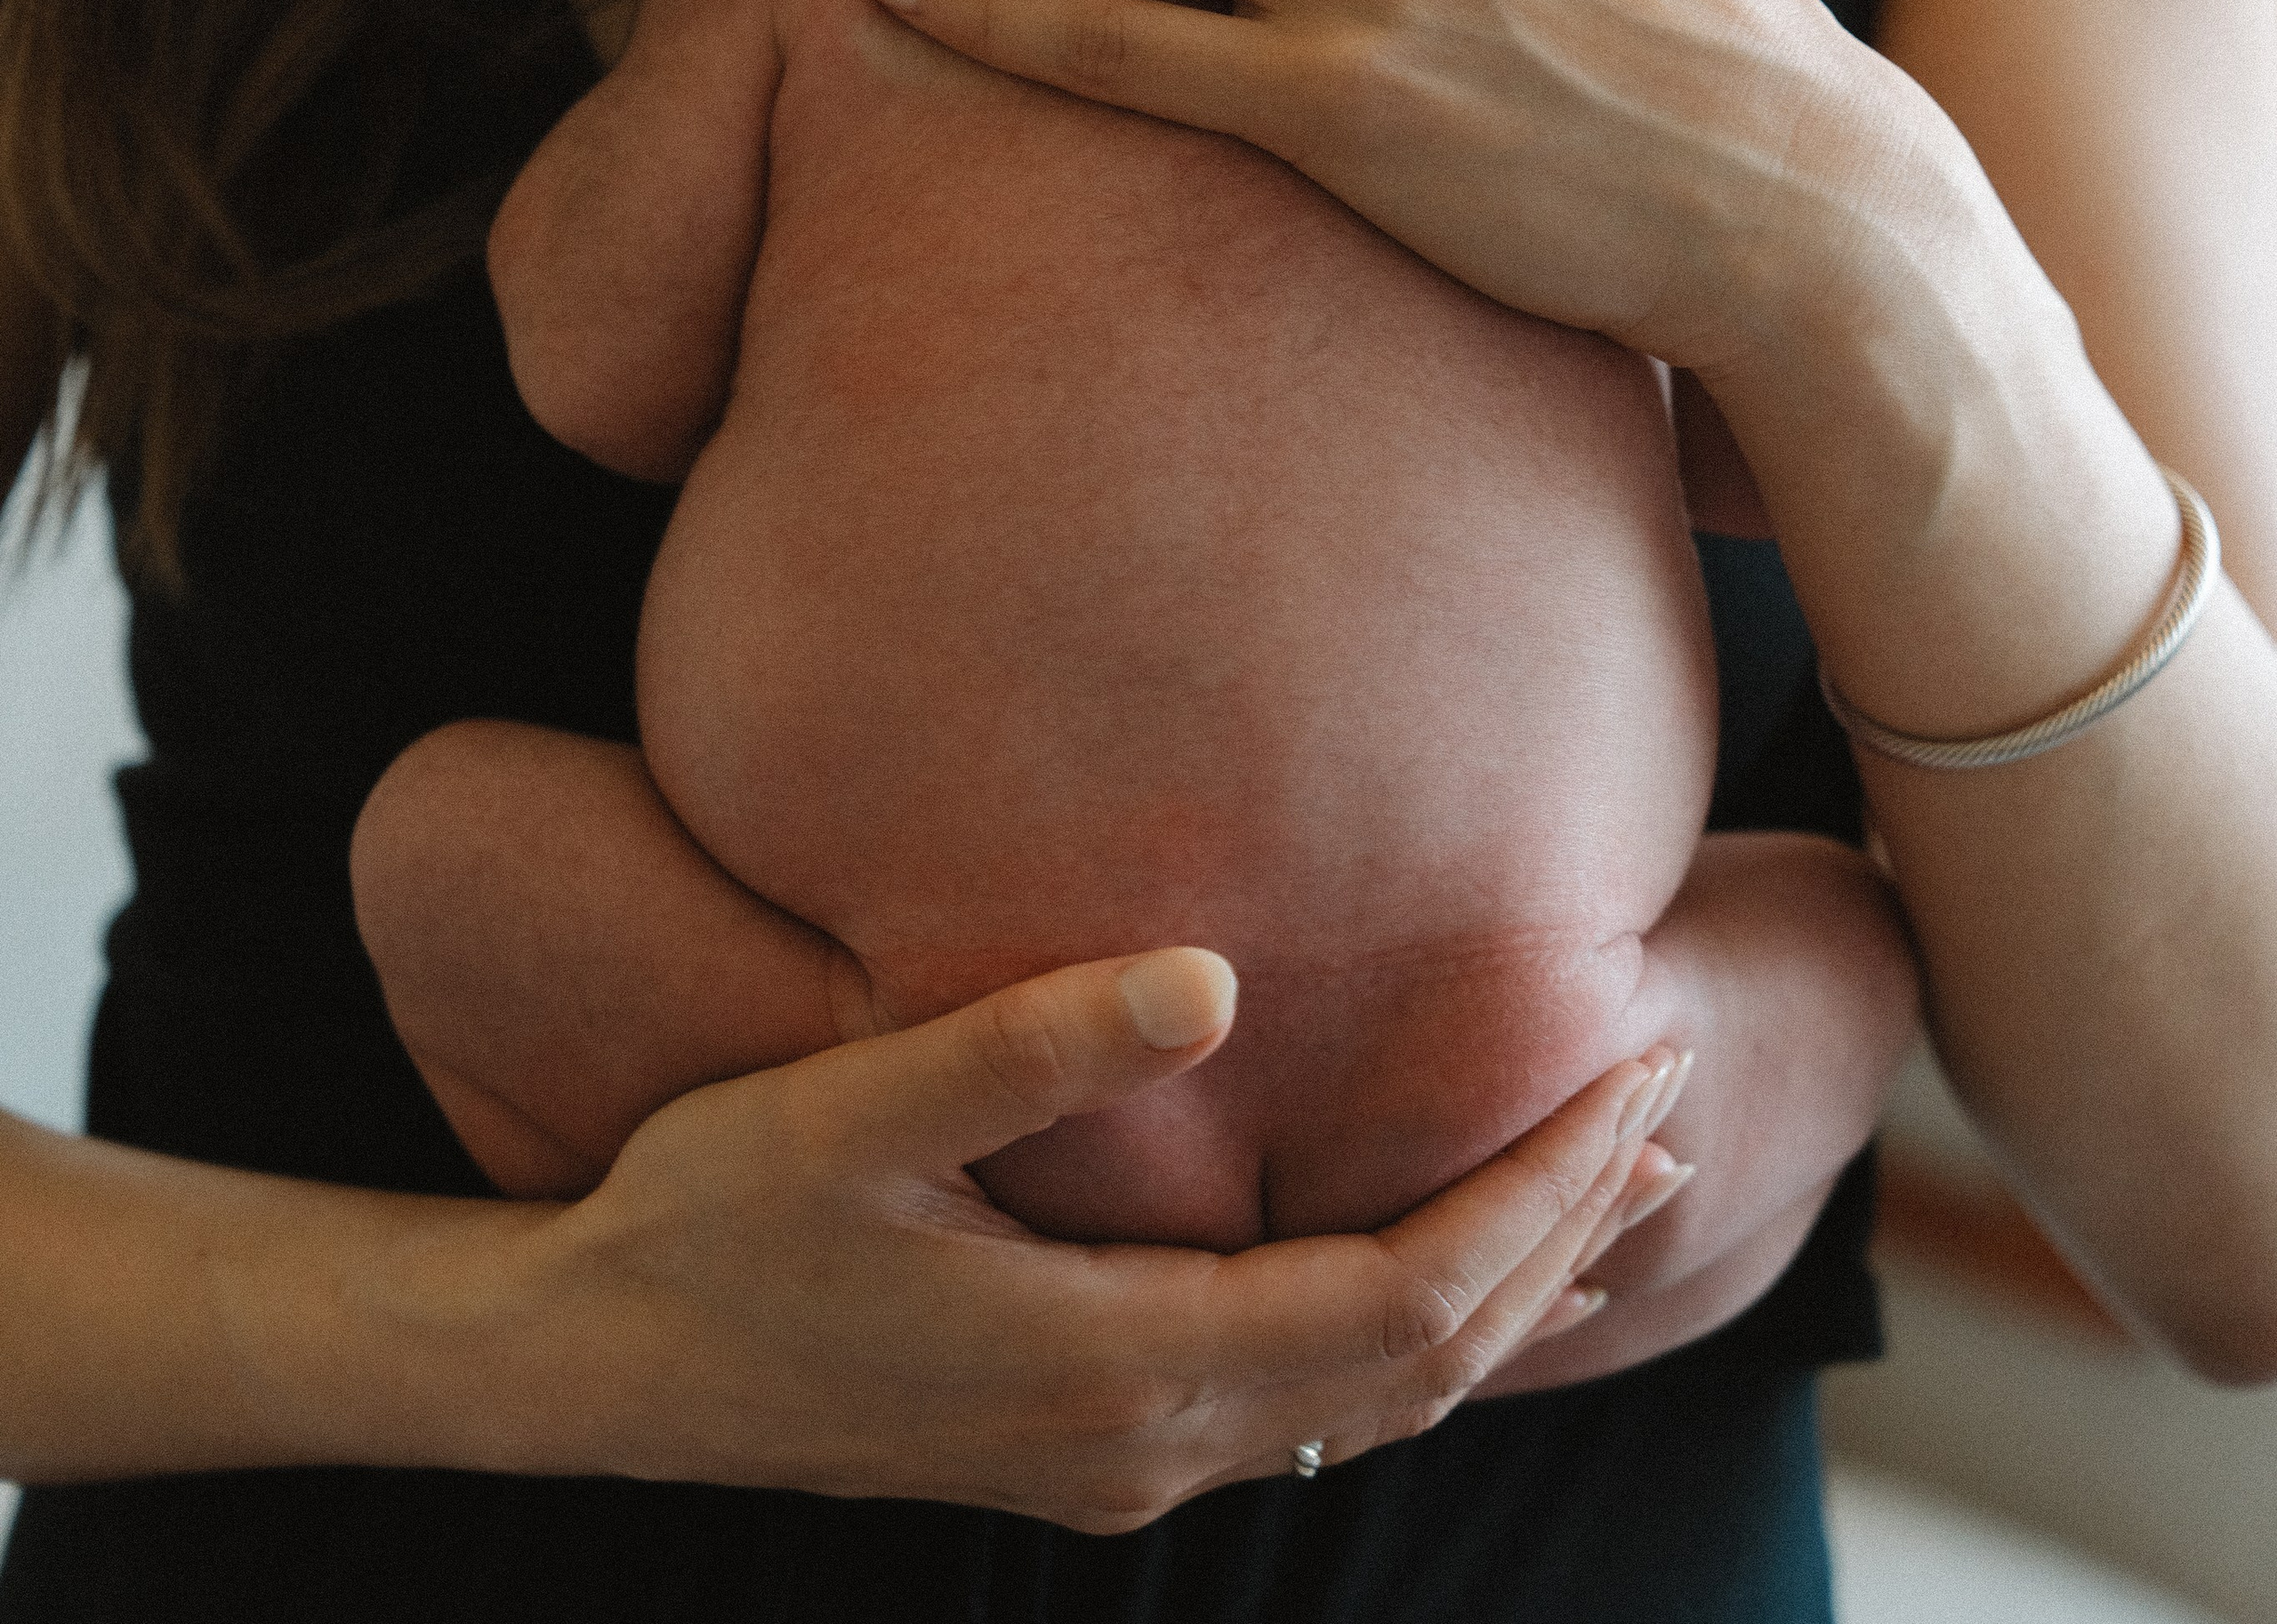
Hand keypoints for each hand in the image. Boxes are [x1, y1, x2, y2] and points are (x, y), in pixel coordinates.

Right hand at [493, 947, 1689, 1527]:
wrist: (596, 1369)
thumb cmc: (708, 1219)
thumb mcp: (841, 1113)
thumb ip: (1023, 1046)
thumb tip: (1213, 971)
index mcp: (1116, 1364)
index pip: (1406, 1302)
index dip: (1534, 1195)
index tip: (1634, 1070)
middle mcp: (1148, 1442)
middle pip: (1425, 1363)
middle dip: (1561, 1228)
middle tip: (1674, 1088)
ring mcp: (1120, 1463)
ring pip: (1379, 1401)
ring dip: (1504, 1284)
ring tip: (1612, 1175)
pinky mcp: (1089, 1441)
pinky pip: (1311, 1404)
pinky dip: (1414, 1328)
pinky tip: (1440, 1267)